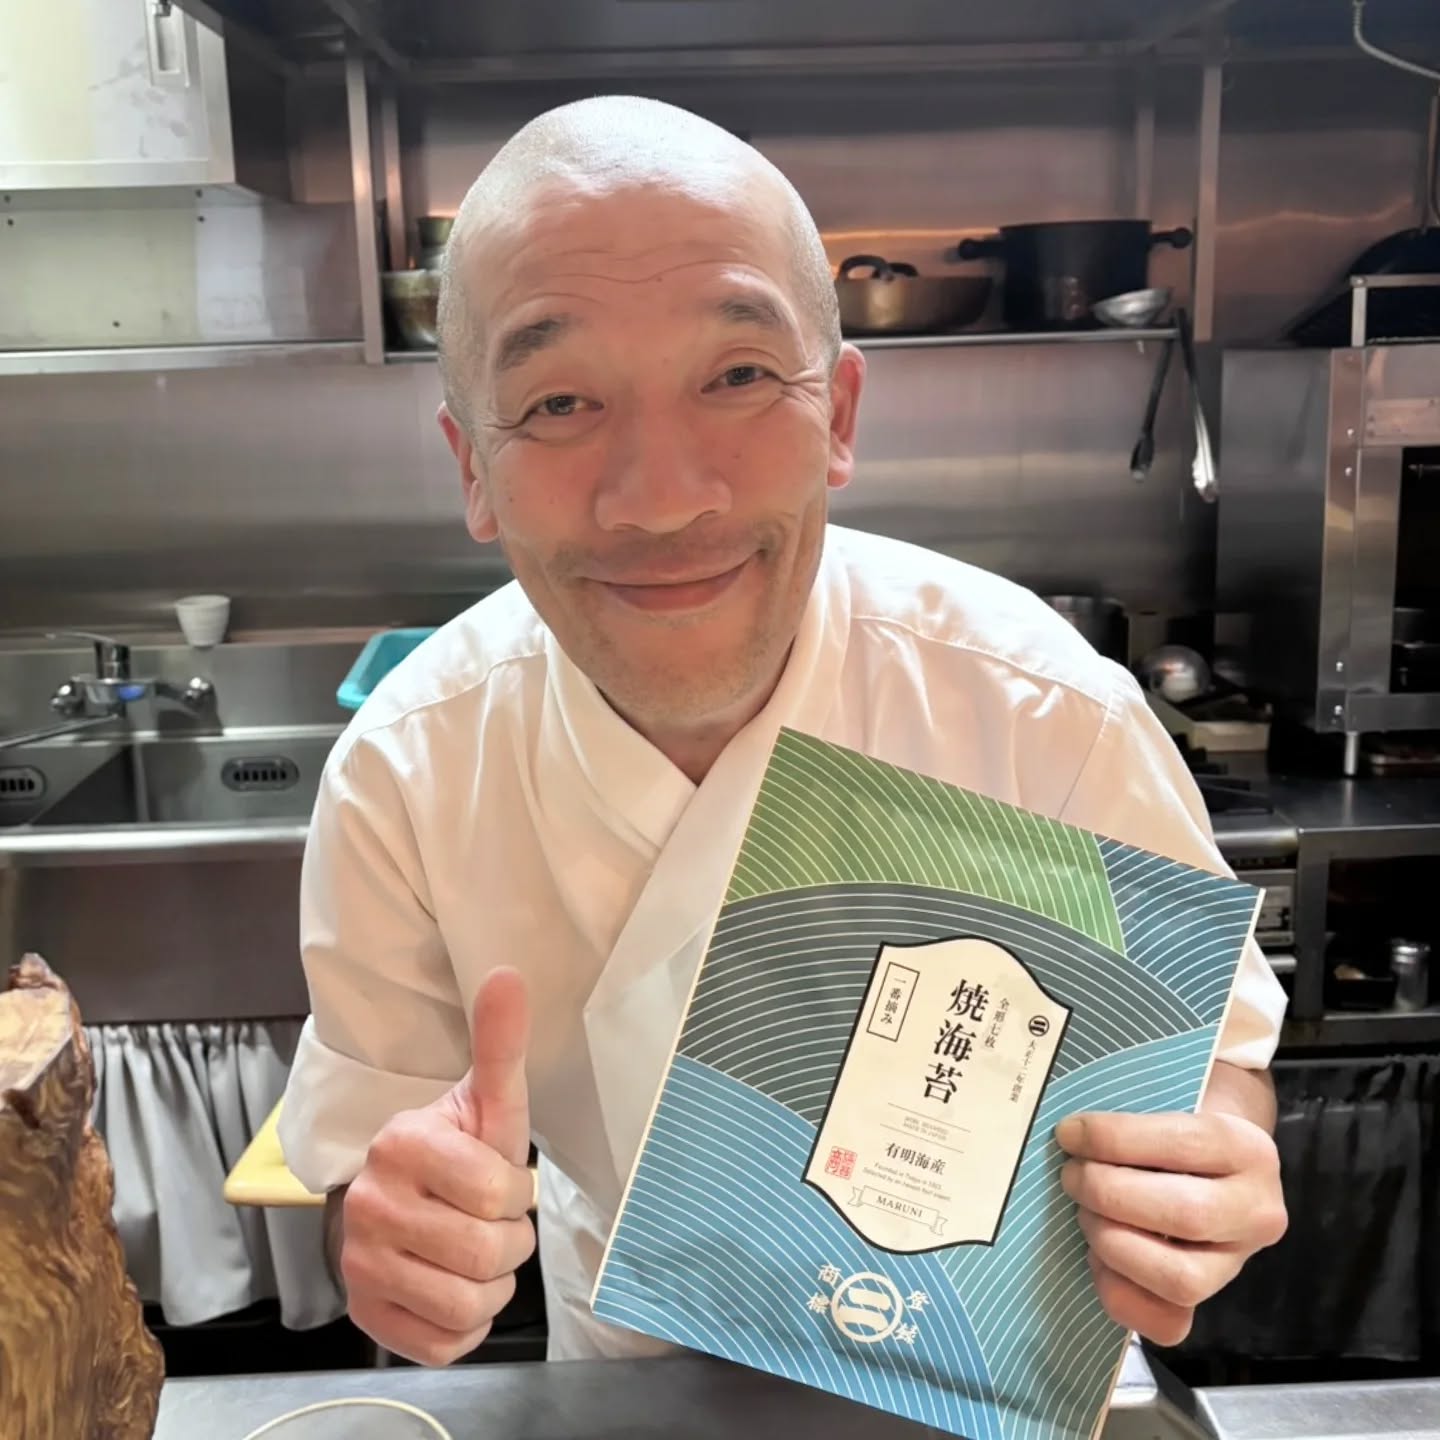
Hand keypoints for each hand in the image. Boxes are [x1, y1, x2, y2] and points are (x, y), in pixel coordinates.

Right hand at [340, 967, 536, 1364]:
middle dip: (508, 1241)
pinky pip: (446, 1342)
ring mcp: (360, 1264)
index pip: (497, 1194)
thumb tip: (509, 973)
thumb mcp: (486, 1101)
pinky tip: (453, 1284)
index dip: (515, 1193)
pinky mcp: (366, 1315)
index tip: (497, 1179)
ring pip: (469, 1303)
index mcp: (401, 1144)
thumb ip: (499, 1044)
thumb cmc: (456, 1151)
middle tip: (489, 1221)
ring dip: (492, 1283)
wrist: (400, 1200)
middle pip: (486, 1252)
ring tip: (474, 1251)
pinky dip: (468, 1322)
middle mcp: (368, 1203)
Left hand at [1055, 1108, 1286, 1345]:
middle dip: (1110, 1194)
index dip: (1115, 1140)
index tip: (1069, 1133)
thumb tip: (1070, 1134)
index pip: (1182, 1144)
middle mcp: (1256, 1212)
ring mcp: (1235, 1264)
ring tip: (1086, 1213)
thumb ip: (1131, 1119)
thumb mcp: (1166, 1106)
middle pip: (1183, 1214)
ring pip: (1179, 1277)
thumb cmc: (1172, 1130)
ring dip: (1114, 1244)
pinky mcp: (1208, 1301)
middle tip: (1072, 1176)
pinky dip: (1119, 1292)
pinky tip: (1096, 1257)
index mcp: (1247, 1149)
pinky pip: (1167, 1323)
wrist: (1213, 1164)